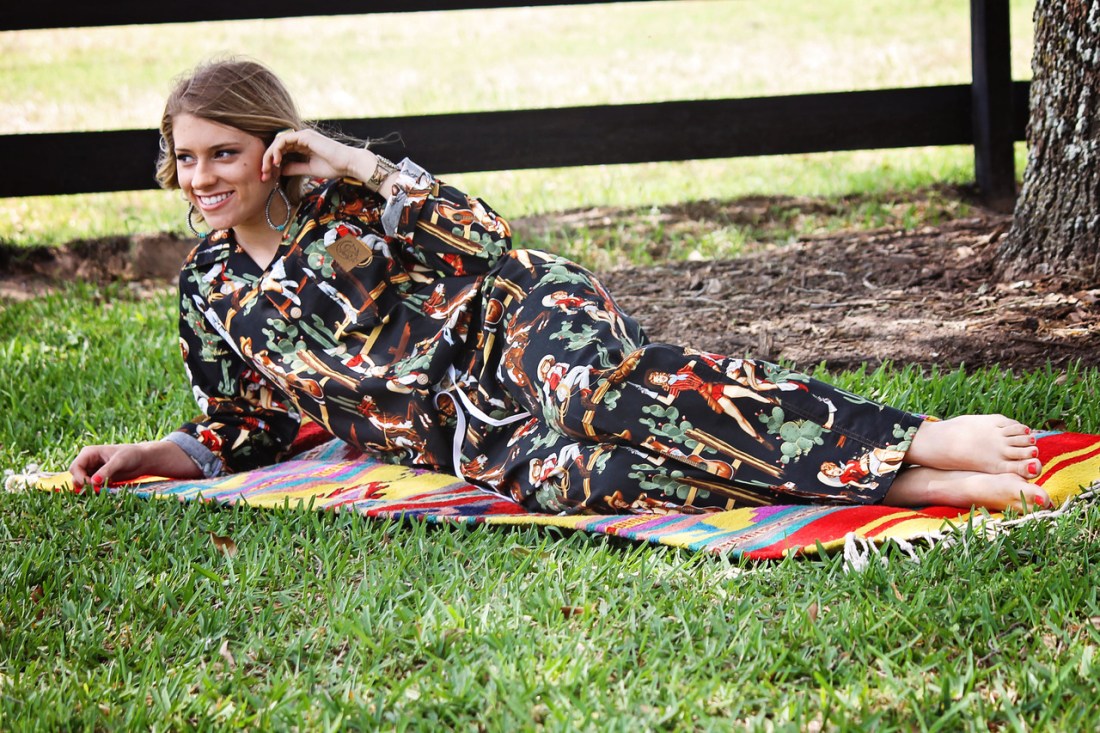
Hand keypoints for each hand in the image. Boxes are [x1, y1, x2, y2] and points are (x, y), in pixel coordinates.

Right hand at [69, 441, 201, 488]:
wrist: (143, 460)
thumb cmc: (132, 455)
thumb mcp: (119, 461)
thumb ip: (106, 471)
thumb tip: (93, 482)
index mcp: (89, 453)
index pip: (75, 467)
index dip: (79, 478)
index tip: (91, 485)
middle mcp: (87, 462)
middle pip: (75, 476)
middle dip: (82, 484)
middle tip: (96, 490)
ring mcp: (92, 471)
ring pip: (81, 483)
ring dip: (88, 489)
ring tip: (100, 491)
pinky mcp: (98, 479)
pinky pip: (91, 487)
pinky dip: (94, 491)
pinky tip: (103, 491)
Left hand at [262, 128, 370, 181]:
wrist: (348, 163)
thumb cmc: (333, 167)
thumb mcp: (309, 169)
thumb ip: (294, 168)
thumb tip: (279, 170)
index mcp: (303, 145)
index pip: (281, 152)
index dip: (272, 163)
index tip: (267, 177)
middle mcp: (301, 138)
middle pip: (277, 146)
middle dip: (267, 160)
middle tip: (263, 174)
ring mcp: (302, 135)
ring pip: (278, 142)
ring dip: (269, 156)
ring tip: (267, 169)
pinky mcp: (304, 136)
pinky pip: (284, 139)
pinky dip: (277, 150)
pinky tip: (276, 161)